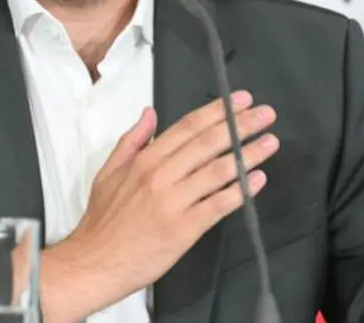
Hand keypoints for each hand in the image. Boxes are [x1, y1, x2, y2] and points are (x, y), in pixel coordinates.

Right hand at [40, 90, 278, 320]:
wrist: (93, 264)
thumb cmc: (101, 222)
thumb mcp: (108, 172)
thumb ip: (131, 141)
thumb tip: (149, 114)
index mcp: (145, 160)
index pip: (188, 127)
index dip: (218, 111)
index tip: (241, 100)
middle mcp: (161, 176)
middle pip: (208, 143)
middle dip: (241, 125)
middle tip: (266, 114)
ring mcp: (173, 202)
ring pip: (218, 171)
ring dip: (248, 155)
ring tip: (270, 143)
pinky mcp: (184, 230)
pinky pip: (218, 205)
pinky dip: (240, 191)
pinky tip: (257, 179)